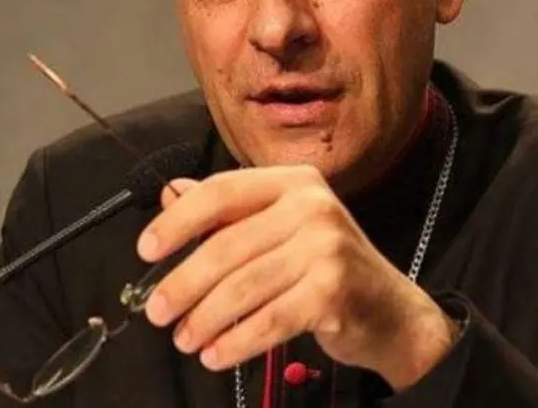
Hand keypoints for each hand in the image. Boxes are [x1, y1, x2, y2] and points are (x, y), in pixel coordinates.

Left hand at [135, 164, 457, 389]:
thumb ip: (229, 212)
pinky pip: (267, 320)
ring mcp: (326, 248)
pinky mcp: (332, 291)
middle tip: (157, 311)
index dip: (177, 222)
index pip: (220, 192)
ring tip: (184, 339)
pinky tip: (215, 355)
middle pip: (225, 246)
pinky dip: (234, 342)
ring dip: (203, 319)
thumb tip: (171, 195)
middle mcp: (311, 206)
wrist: (391, 311)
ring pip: (241, 287)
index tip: (147, 250)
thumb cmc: (328, 268)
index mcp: (293, 182)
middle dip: (182, 284)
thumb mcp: (282, 228)